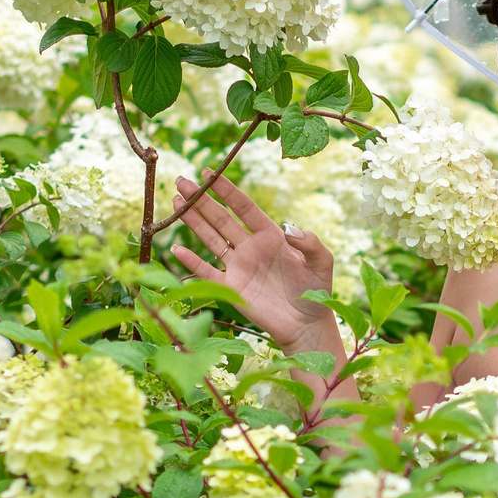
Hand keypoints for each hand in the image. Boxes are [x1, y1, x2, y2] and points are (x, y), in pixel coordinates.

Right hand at [166, 174, 340, 355]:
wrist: (306, 324)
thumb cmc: (315, 291)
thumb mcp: (322, 262)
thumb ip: (311, 243)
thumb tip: (290, 227)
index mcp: (270, 235)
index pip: (244, 207)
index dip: (226, 190)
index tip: (209, 172)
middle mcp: (250, 247)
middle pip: (220, 218)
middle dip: (200, 200)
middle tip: (181, 181)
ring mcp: (238, 267)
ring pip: (210, 238)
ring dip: (193, 221)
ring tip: (176, 201)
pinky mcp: (231, 288)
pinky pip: (207, 271)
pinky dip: (192, 261)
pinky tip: (177, 249)